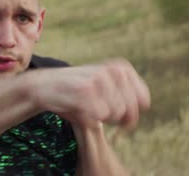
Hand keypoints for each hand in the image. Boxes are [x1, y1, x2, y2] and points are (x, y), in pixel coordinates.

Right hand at [27, 59, 150, 128]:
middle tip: (98, 113)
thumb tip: (137, 115)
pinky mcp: (87, 90)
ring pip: (115, 114)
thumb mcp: (105, 88)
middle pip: (131, 111)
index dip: (132, 113)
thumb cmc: (77, 92)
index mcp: (122, 68)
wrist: (45, 85)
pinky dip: (90, 118)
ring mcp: (101, 79)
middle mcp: (114, 71)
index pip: (144, 100)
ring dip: (101, 118)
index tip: (116, 115)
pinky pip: (99, 116)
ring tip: (86, 107)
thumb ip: (125, 98)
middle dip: (117, 119)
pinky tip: (79, 108)